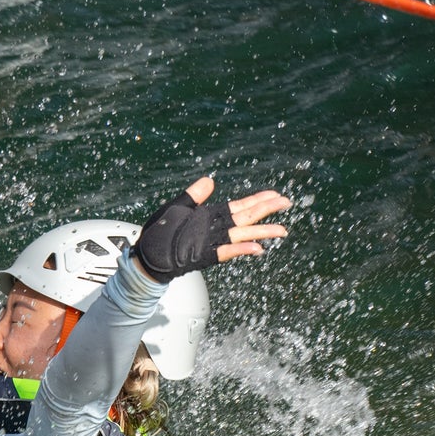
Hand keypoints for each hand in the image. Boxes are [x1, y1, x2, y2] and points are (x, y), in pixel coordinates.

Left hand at [134, 175, 289, 281]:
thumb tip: (209, 180)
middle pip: (246, 217)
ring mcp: (212, 242)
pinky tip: (257, 248)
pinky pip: (226, 252)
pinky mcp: (204, 255)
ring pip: (242, 235)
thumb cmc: (160, 231)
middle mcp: (216, 228)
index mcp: (211, 215)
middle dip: (267, 210)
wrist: (147, 253)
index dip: (258, 200)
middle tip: (287, 203)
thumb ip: (194, 195)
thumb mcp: (177, 207)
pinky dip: (241, 250)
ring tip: (282, 230)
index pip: (240, 206)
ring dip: (262, 232)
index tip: (276, 195)